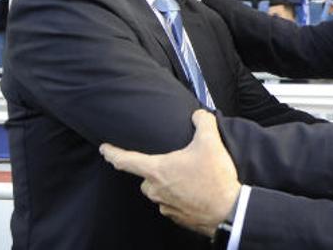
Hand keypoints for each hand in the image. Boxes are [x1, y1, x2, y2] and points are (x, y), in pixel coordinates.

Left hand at [100, 110, 240, 236]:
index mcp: (158, 170)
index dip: (112, 153)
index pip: (126, 160)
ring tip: (188, 177)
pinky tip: (195, 192)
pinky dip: (179, 197)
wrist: (228, 211)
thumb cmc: (214, 178)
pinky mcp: (176, 217)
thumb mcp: (211, 142)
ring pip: (158, 191)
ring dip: (167, 184)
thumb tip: (199, 115)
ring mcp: (165, 205)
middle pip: (145, 177)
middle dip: (154, 170)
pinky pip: (171, 204)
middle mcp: (156, 189)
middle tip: (174, 162)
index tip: (104, 149)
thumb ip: (203, 122)